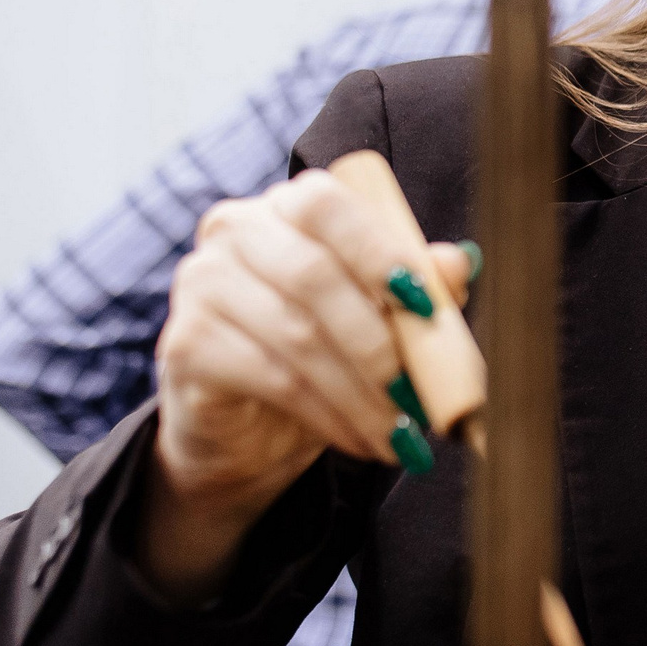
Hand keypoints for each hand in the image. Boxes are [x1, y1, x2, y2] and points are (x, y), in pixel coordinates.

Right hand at [146, 168, 472, 602]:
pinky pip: (271, 377)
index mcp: (288, 206)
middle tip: (419, 397)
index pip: (329, 205)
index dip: (381, 254)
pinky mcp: (185, 343)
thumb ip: (416, 285)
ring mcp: (202, 282)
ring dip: (361, 393)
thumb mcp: (380, 319)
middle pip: (313, 275)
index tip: (427, 310)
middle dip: (378, 343)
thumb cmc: (326, 355)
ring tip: (400, 433)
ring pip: (297, 334)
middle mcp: (236, 229)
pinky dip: (327, 414)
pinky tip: (359, 440)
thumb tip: (461, 262)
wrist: (251, 429)